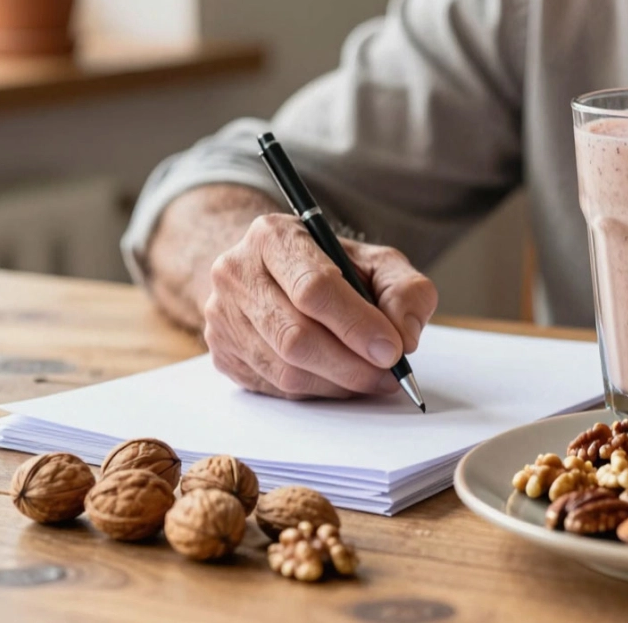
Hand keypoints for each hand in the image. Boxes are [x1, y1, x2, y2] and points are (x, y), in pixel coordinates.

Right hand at [203, 214, 438, 398]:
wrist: (274, 275)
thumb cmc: (332, 267)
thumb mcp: (377, 263)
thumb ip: (405, 291)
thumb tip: (404, 336)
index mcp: (274, 236)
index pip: (313, 287)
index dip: (356, 324)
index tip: (392, 349)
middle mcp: (237, 272)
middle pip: (295, 336)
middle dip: (350, 364)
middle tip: (388, 374)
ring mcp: (222, 316)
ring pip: (285, 369)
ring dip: (337, 383)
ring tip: (371, 379)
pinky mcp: (222, 353)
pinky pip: (275, 387)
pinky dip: (316, 391)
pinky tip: (339, 380)